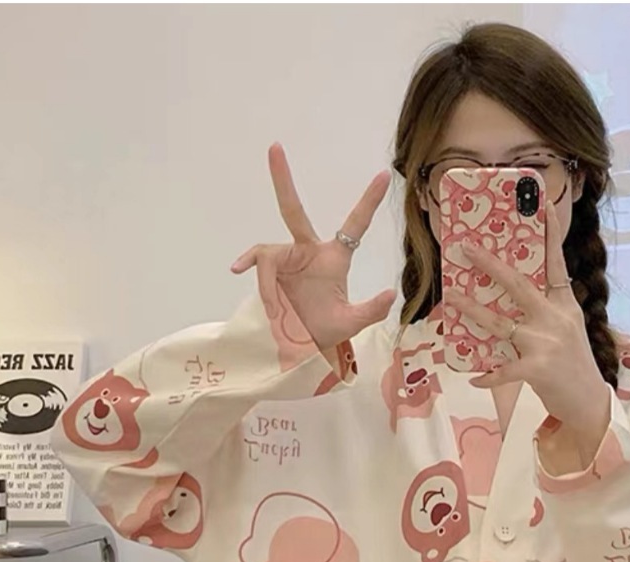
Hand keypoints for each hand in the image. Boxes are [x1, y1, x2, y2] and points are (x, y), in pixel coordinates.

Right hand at [231, 143, 395, 349]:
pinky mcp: (269, 271)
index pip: (355, 224)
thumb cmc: (327, 331)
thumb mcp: (352, 323)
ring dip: (270, 286)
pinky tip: (237, 269)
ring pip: (270, 256)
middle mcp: (308, 251)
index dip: (367, 201)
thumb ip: (372, 310)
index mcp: (335, 257)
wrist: (302, 347)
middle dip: (282, 179)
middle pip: (294, 210)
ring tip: (275, 314)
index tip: (382, 176)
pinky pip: (258, 263)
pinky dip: (250, 268)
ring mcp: (286, 259)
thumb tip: (391, 293)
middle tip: (274, 146)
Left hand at [443, 202, 610, 459]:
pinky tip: (474, 378)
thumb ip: (545, 312)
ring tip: (451, 298)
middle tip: (465, 248)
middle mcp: (556, 319)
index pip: (556, 263)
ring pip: (501, 323)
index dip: (551, 232)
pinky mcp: (538, 369)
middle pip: (519, 284)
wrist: (590, 403)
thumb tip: (510, 295)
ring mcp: (547, 343)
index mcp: (565, 305)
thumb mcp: (567, 330)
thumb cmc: (573, 365)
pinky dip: (487, 376)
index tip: (543, 202)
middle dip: (489, 265)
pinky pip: (502, 369)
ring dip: (472, 310)